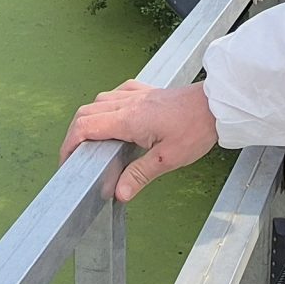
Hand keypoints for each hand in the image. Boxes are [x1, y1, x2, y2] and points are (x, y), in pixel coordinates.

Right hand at [60, 80, 219, 200]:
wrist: (217, 105)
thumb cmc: (196, 128)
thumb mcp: (168, 159)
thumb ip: (140, 175)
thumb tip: (119, 192)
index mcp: (128, 119)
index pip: (84, 127)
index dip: (68, 145)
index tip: (67, 161)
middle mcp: (127, 103)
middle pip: (85, 113)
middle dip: (74, 135)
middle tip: (76, 156)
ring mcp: (136, 94)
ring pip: (99, 102)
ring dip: (89, 119)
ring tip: (93, 141)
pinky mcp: (147, 91)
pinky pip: (117, 93)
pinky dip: (107, 105)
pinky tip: (115, 116)